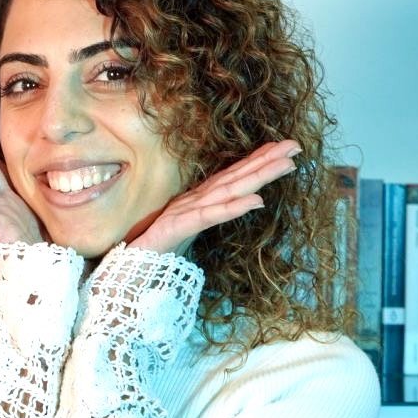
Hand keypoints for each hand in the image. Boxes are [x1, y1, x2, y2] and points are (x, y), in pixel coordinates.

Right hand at [127, 141, 300, 255]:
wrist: (121, 271)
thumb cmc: (151, 252)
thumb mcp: (184, 234)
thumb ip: (203, 219)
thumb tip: (229, 209)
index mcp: (196, 203)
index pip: (231, 178)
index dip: (256, 162)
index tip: (282, 149)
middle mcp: (193, 202)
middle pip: (235, 178)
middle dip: (265, 161)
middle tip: (295, 146)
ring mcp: (184, 213)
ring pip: (228, 191)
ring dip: (257, 176)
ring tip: (285, 165)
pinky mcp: (176, 229)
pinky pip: (209, 217)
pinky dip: (232, 208)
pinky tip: (256, 201)